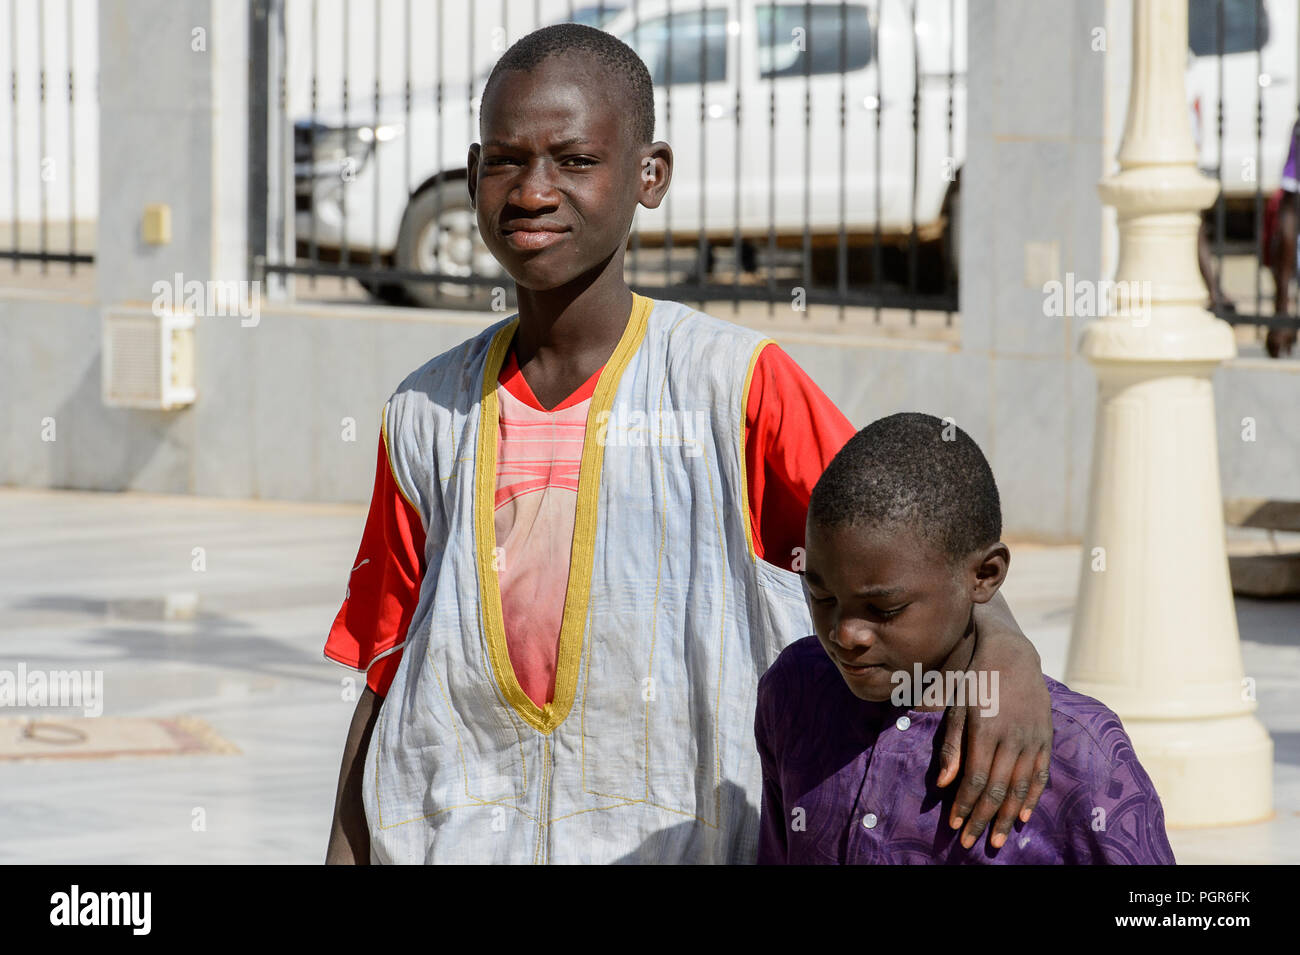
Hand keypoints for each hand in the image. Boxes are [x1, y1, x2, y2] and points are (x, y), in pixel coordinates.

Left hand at [936, 593, 1052, 849]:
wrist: (1012, 656)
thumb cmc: (976, 681)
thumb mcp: (957, 708)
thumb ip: (951, 746)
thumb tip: (944, 783)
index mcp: (985, 731)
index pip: (976, 779)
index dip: (965, 805)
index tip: (955, 826)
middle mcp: (1012, 738)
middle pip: (998, 789)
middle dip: (982, 819)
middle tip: (971, 843)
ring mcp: (1032, 739)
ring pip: (1020, 787)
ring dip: (1006, 817)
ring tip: (996, 840)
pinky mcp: (1046, 738)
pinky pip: (1040, 775)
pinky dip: (1031, 798)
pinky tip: (1022, 817)